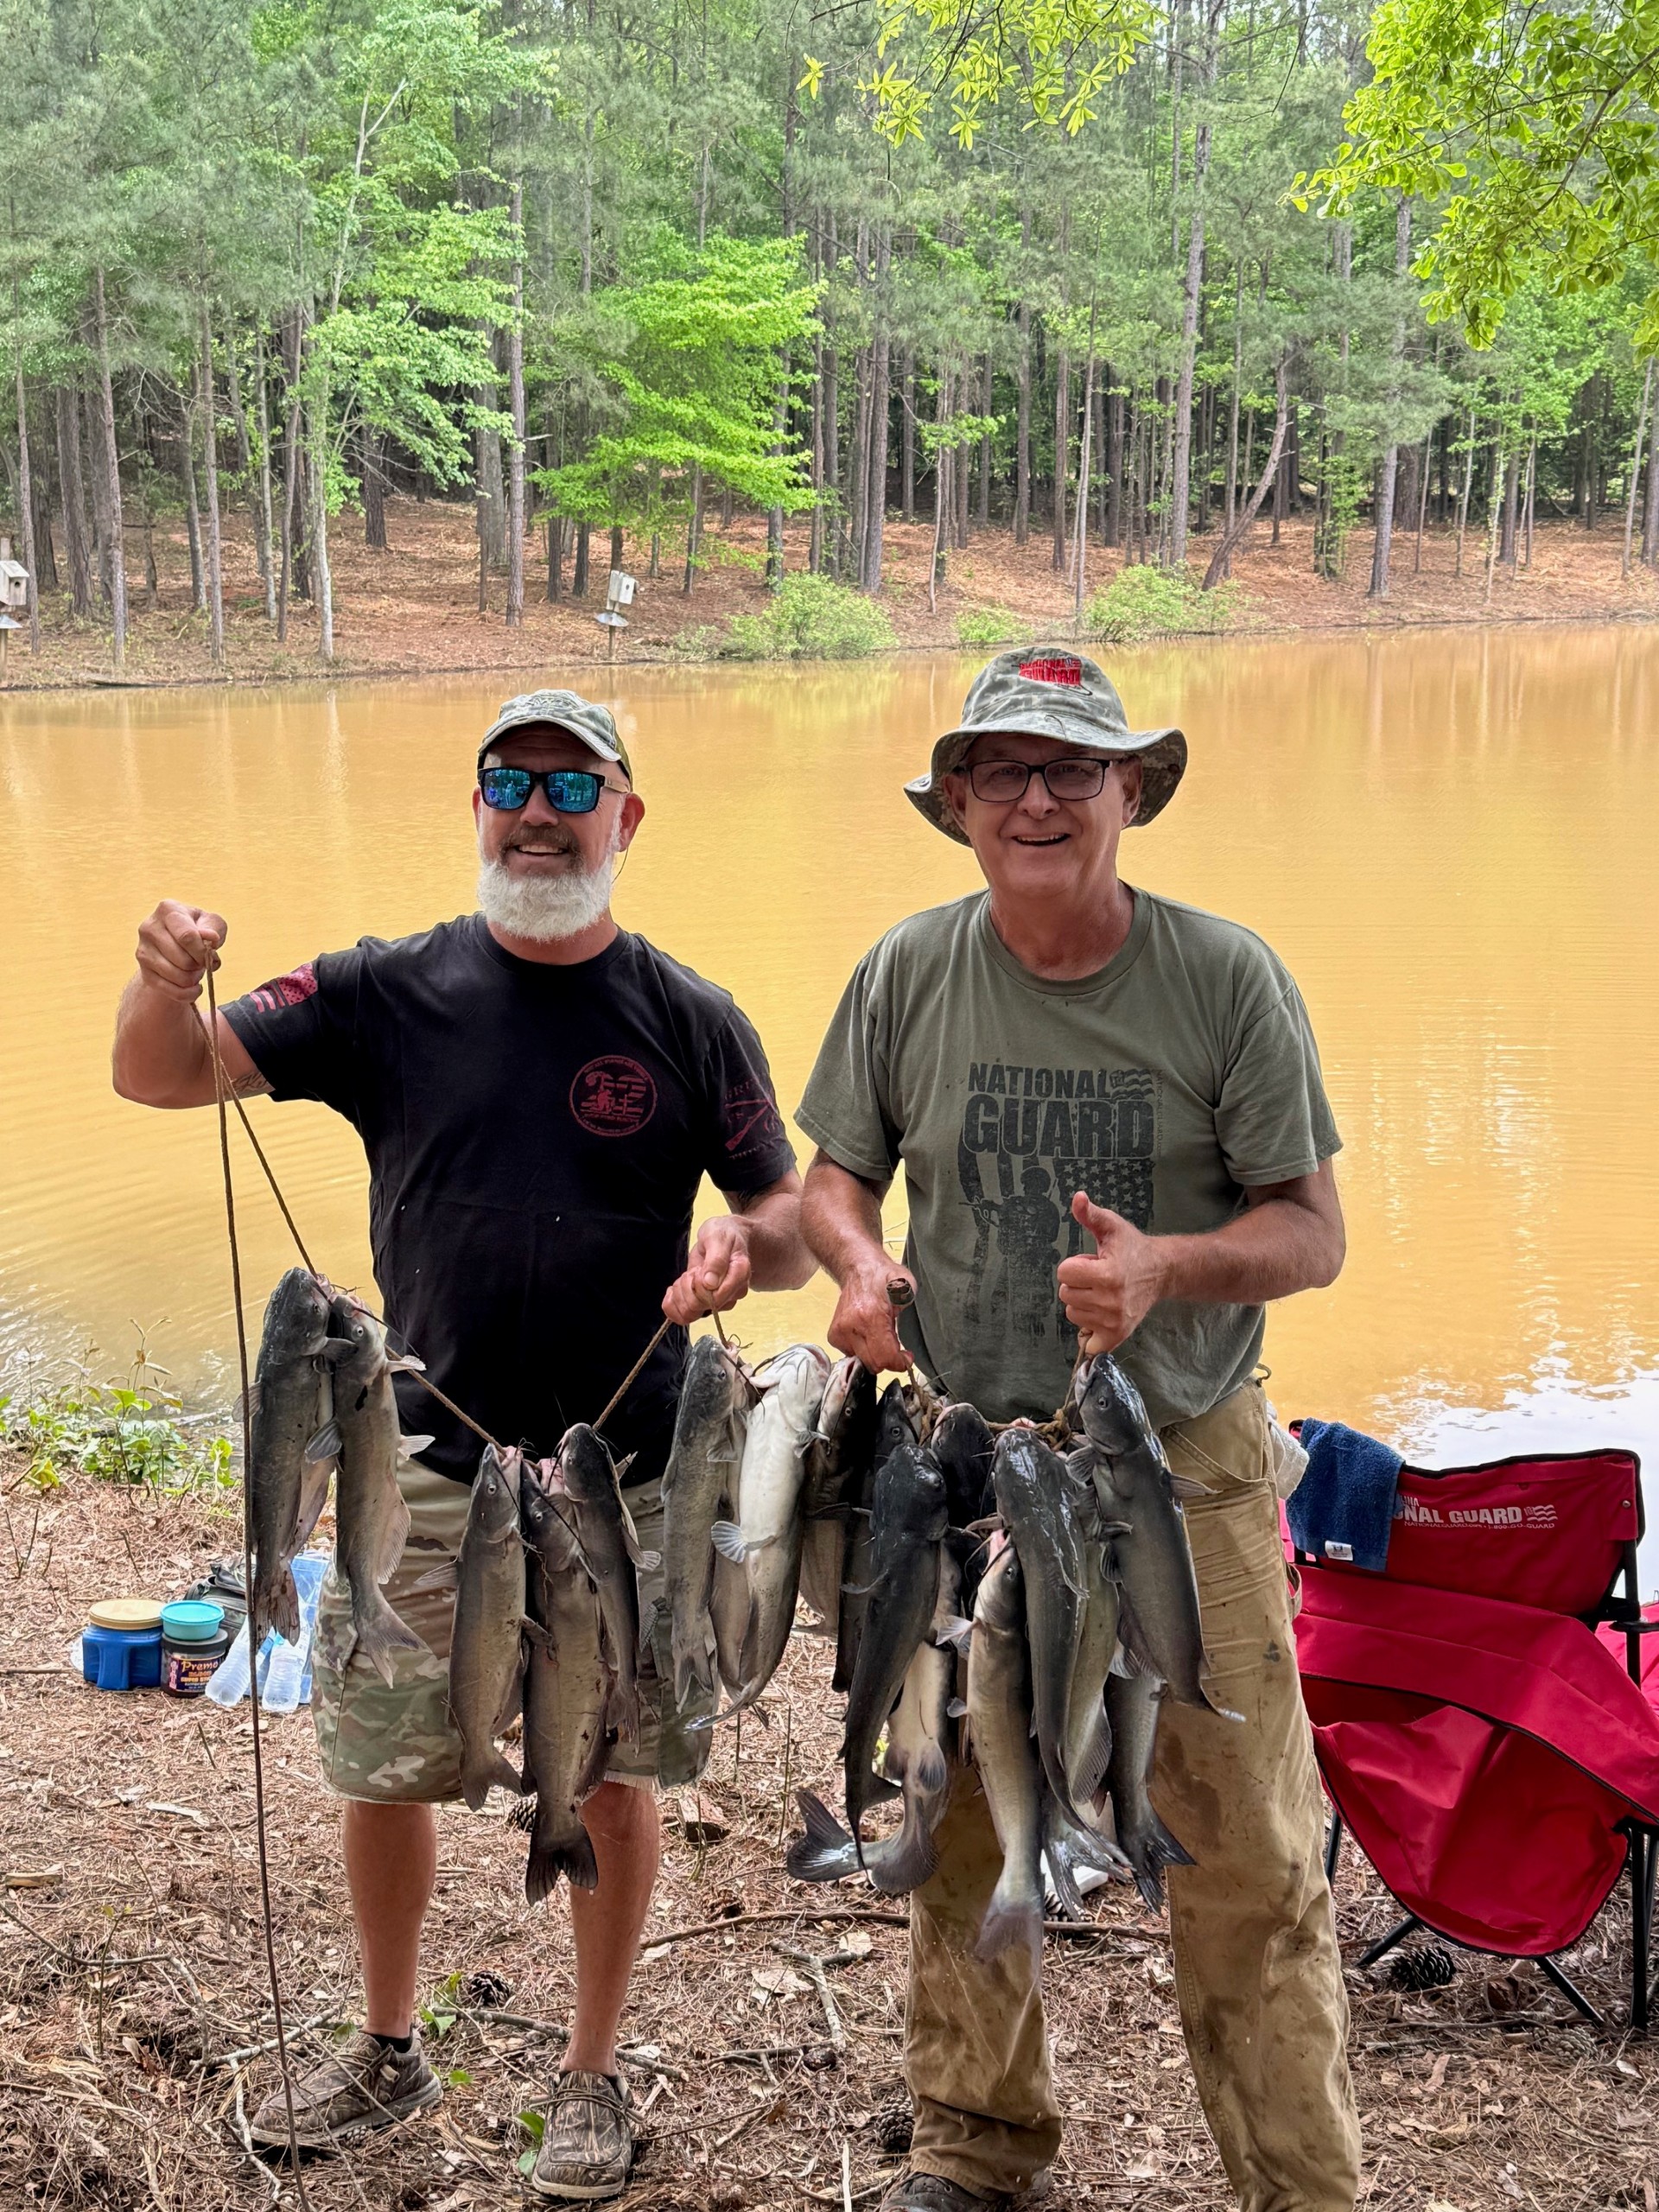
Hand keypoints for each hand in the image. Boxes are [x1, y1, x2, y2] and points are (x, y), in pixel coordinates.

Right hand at [135, 901, 226, 1002]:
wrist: (177, 943)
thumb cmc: (198, 929)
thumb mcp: (211, 922)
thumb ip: (213, 928)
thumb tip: (210, 937)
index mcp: (167, 910)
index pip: (187, 937)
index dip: (203, 951)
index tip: (210, 954)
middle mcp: (149, 928)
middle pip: (183, 960)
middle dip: (199, 965)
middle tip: (202, 962)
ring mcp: (143, 951)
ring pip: (177, 977)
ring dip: (194, 978)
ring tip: (196, 970)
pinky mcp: (144, 972)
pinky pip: (171, 991)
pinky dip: (188, 993)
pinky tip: (193, 987)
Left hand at [662, 1217, 752, 1325]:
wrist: (725, 1238)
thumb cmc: (723, 1235)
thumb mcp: (717, 1237)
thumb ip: (715, 1259)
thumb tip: (710, 1284)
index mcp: (739, 1275)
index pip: (714, 1297)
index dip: (698, 1285)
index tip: (699, 1269)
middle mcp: (732, 1294)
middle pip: (698, 1307)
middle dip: (686, 1286)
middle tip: (693, 1270)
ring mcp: (720, 1302)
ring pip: (688, 1313)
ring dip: (680, 1293)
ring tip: (687, 1276)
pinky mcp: (707, 1306)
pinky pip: (681, 1316)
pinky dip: (672, 1302)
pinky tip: (676, 1287)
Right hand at [826, 1253, 915, 1375]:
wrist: (858, 1267)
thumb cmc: (884, 1277)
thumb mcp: (907, 1287)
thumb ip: (909, 1307)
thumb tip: (907, 1322)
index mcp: (870, 1316)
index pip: (884, 1357)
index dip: (899, 1362)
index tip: (906, 1357)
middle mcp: (850, 1327)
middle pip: (873, 1364)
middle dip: (889, 1359)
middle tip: (897, 1346)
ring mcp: (839, 1332)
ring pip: (862, 1361)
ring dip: (876, 1355)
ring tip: (882, 1336)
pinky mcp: (834, 1335)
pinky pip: (852, 1355)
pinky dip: (863, 1350)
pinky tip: (868, 1335)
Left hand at [1056, 1193, 1167, 1354]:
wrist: (1160, 1271)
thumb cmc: (1132, 1248)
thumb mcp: (1111, 1227)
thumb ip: (1090, 1214)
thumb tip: (1077, 1197)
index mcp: (1107, 1274)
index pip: (1064, 1273)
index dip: (1074, 1265)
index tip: (1091, 1262)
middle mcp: (1111, 1301)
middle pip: (1066, 1295)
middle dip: (1077, 1284)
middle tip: (1098, 1277)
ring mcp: (1115, 1320)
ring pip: (1073, 1314)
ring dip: (1082, 1303)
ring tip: (1101, 1292)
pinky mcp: (1118, 1334)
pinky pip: (1088, 1342)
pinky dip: (1089, 1331)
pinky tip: (1099, 1315)